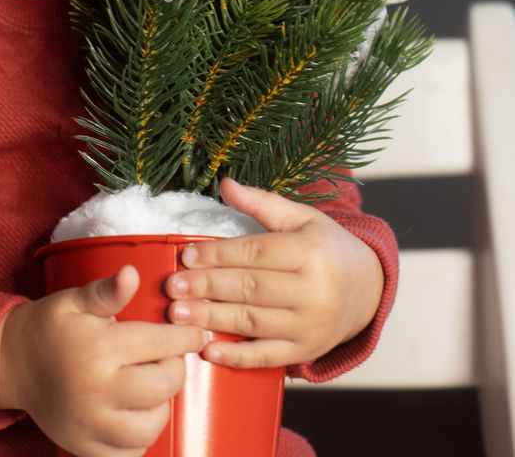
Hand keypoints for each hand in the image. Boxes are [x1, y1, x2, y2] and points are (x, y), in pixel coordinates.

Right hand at [0, 265, 206, 456]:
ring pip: (150, 425)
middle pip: (162, 386)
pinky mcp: (85, 447)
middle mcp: (96, 391)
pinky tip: (136, 413)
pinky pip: (128, 454)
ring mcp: (90, 424)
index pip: (159, 343)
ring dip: (161, 404)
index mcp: (98, 349)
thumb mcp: (74, 300)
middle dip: (175, 368)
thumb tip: (131, 273)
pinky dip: (140, 437)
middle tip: (169, 357)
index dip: (185, 337)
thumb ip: (107, 291)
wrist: (13, 364)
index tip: (197, 333)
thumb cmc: (49, 327)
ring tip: (153, 385)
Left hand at [164, 179, 383, 369]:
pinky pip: (268, 356)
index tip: (185, 255)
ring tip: (178, 315)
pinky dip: (238, 356)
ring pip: (254, 321)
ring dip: (212, 318)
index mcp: (310, 251)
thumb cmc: (327, 248)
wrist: (367, 289)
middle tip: (172, 287)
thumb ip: (261, 203)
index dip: (218, 254)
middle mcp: (313, 290)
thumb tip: (224, 183)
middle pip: (250, 288)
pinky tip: (210, 351)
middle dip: (206, 286)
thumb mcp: (301, 217)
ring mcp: (310, 324)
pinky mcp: (306, 350)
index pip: (255, 253)